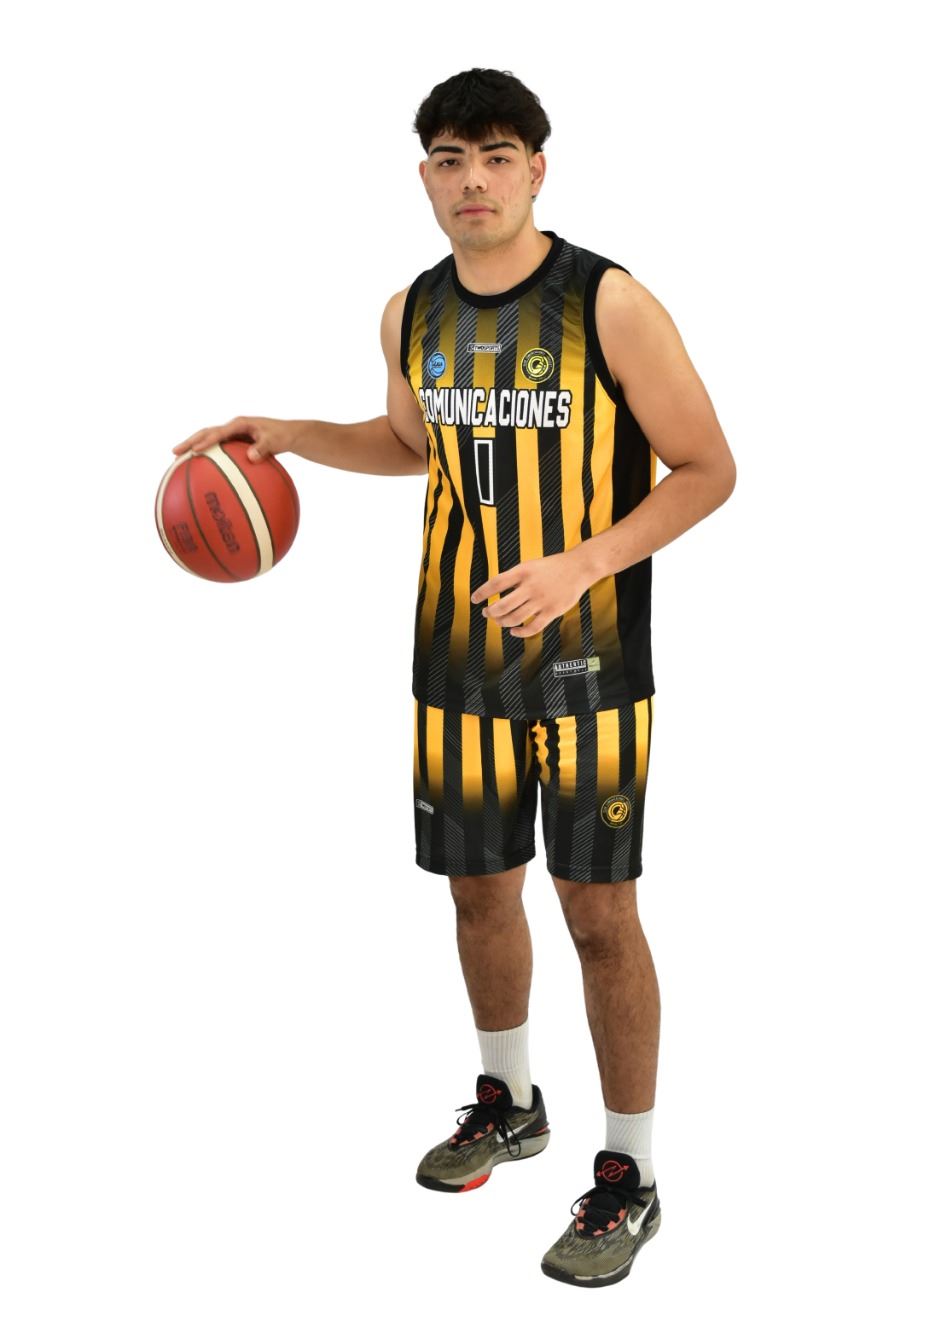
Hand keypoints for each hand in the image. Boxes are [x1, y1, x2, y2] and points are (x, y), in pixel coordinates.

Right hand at [171, 415, 296, 462]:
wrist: (287, 434)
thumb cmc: (282, 435)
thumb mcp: (276, 440)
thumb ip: (263, 448)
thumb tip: (251, 457)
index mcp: (240, 424)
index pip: (218, 432)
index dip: (206, 441)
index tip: (195, 449)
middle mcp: (232, 428)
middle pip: (206, 434)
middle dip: (190, 442)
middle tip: (174, 453)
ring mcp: (232, 436)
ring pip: (208, 441)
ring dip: (193, 449)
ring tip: (178, 462)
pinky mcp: (233, 444)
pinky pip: (217, 451)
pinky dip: (207, 458)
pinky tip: (199, 472)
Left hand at [471, 548, 595, 637]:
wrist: (579, 568)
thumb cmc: (552, 567)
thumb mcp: (530, 565)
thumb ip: (514, 578)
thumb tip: (494, 591)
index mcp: (523, 572)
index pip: (495, 583)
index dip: (482, 592)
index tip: (474, 599)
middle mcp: (530, 586)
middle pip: (502, 605)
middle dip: (490, 612)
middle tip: (486, 613)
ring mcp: (541, 600)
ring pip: (514, 618)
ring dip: (502, 622)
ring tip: (499, 621)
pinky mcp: (552, 612)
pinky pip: (532, 628)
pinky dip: (519, 632)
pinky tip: (513, 631)